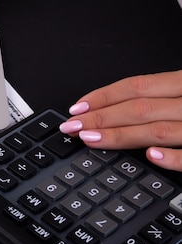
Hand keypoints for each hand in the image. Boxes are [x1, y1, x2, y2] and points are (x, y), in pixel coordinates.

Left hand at [59, 70, 181, 170]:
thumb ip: (161, 97)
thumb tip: (116, 109)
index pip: (136, 87)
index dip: (103, 97)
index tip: (76, 109)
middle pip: (139, 108)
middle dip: (100, 117)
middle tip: (72, 127)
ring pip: (157, 129)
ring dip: (121, 135)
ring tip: (91, 139)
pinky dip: (171, 156)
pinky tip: (149, 156)